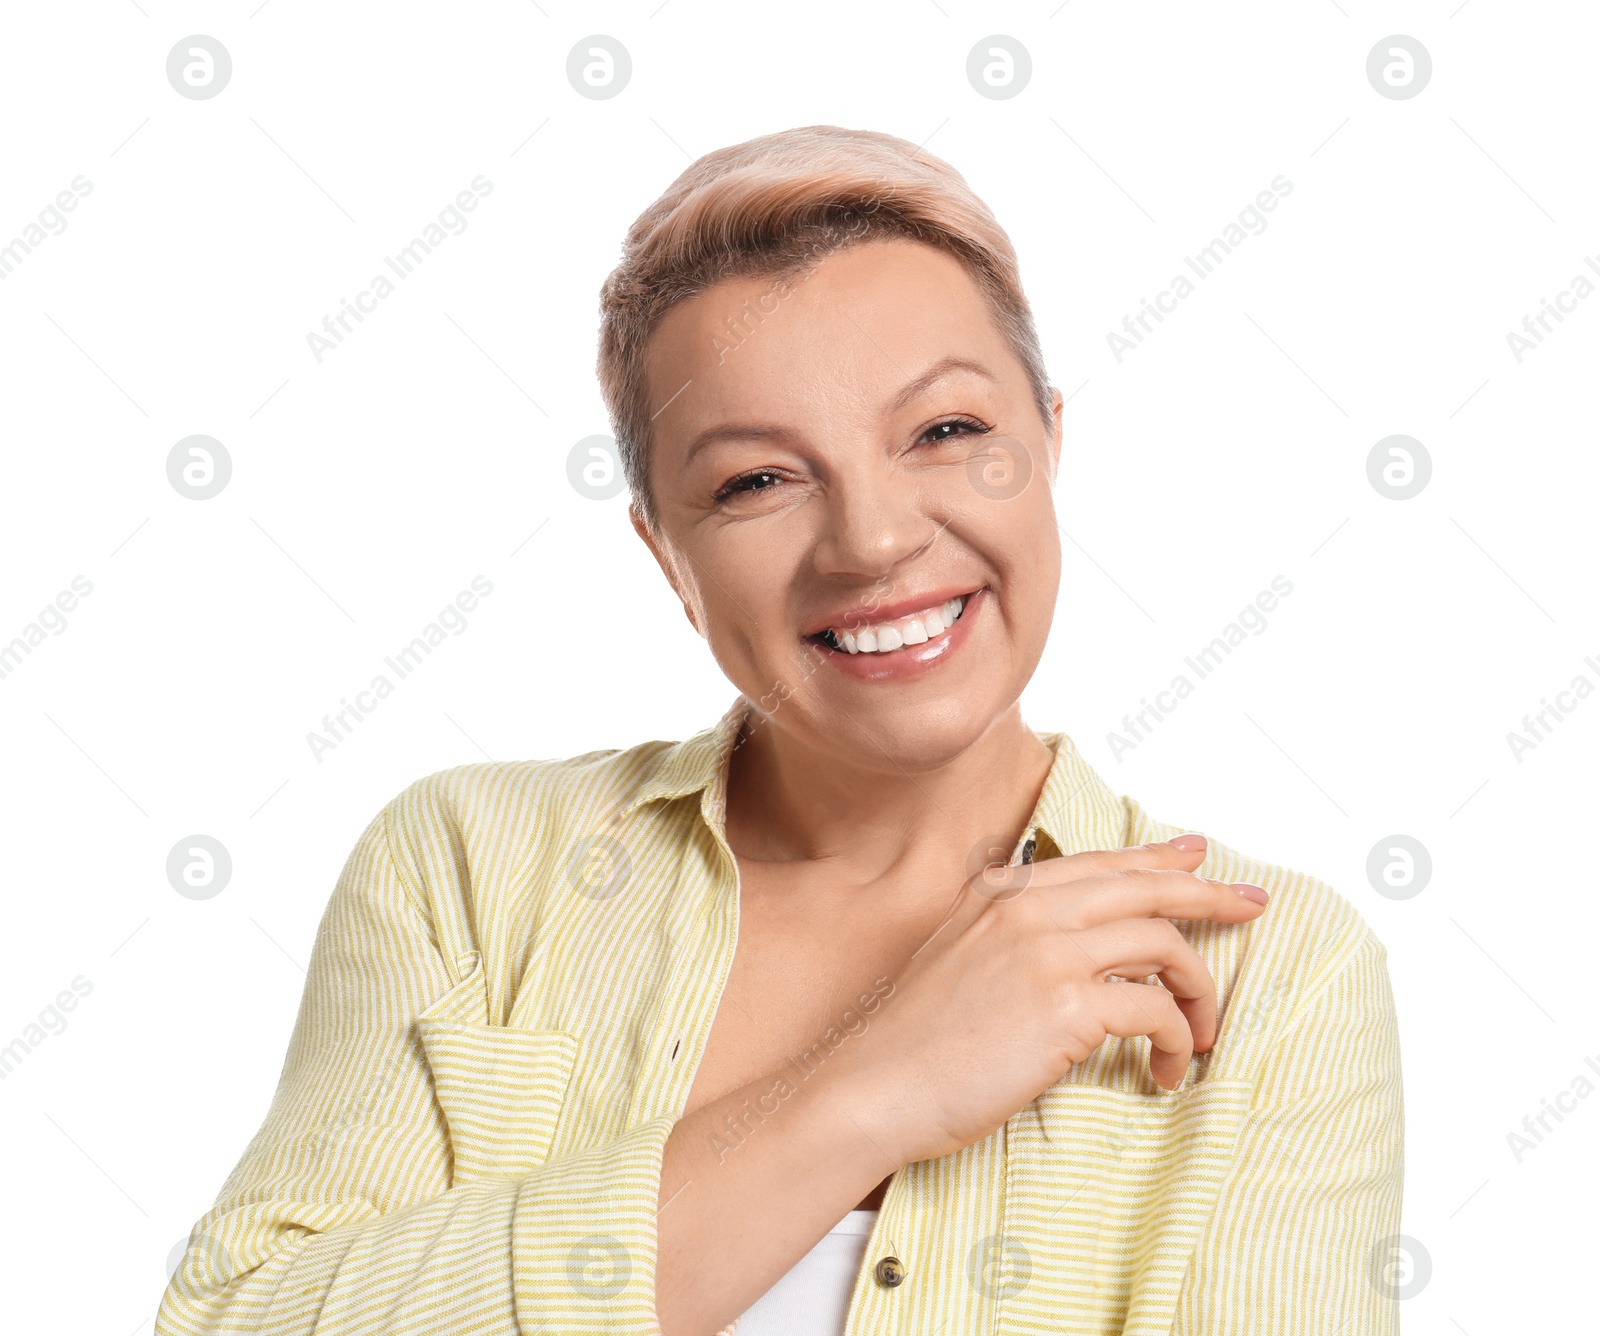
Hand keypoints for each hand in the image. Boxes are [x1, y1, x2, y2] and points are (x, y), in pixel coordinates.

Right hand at [821, 835, 1267, 1167]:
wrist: (877, 1084)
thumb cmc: (915, 1038)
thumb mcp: (956, 955)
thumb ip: (1009, 931)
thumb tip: (1074, 938)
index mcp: (1001, 892)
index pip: (1101, 862)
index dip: (1158, 857)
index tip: (1199, 855)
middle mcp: (1028, 908)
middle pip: (1146, 885)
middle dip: (1209, 894)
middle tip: (1251, 905)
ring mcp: (1048, 952)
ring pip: (1163, 942)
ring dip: (1198, 988)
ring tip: (1204, 1029)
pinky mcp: (1066, 1006)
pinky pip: (1156, 1008)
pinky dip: (1178, 1040)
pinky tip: (1169, 1069)